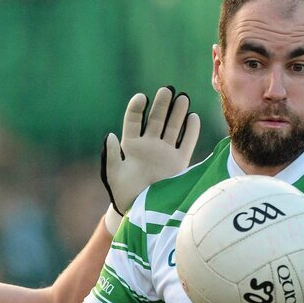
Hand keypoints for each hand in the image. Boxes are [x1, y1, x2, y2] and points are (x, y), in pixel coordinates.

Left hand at [101, 86, 200, 214]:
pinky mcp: (178, 162)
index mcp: (131, 145)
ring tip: (182, 98)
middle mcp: (149, 145)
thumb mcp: (114, 175)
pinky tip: (193, 118)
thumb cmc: (124, 193)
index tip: (142, 98)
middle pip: (156, 119)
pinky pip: (187, 143)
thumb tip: (110, 136)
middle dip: (161, 104)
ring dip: (177, 112)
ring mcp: (164, 152)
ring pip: (172, 127)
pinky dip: (191, 131)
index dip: (137, 108)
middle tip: (166, 90)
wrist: (141, 211)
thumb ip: (112, 156)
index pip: (134, 120)